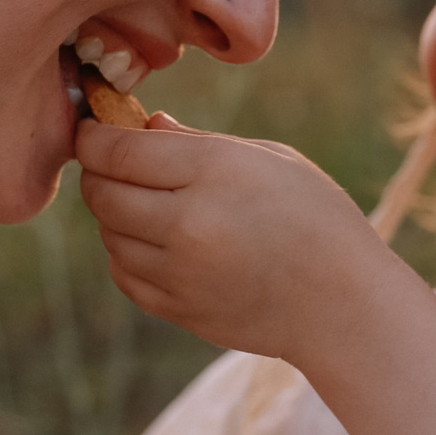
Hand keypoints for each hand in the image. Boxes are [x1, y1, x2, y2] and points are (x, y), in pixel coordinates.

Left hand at [74, 115, 422, 363]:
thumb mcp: (270, 158)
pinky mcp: (177, 308)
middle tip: (113, 164)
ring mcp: (179, 271)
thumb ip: (200, 141)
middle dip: (99, 173)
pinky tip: (158, 243)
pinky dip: (128, 254)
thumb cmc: (317, 218)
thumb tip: (146, 126)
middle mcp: (188, 221)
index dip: (93, 137)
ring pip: (109, 234)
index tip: (92, 129)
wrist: (344, 304)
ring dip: (116, 215)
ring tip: (150, 204)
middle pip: (103, 193)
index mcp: (214, 170)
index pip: (118, 151)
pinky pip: (125, 274)